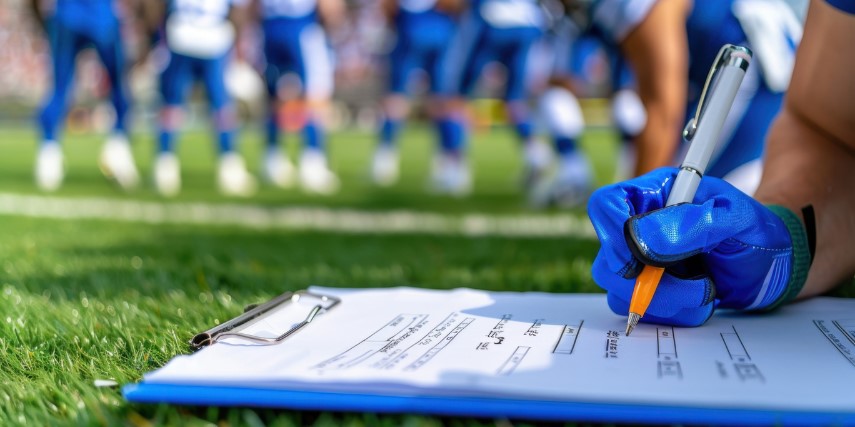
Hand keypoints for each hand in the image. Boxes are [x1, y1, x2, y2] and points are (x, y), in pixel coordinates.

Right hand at [587, 167, 808, 326]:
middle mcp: (639, 227)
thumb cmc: (757, 231)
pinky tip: (701, 301)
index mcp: (654, 195)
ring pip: (619, 290)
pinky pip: (640, 310)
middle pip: (608, 257)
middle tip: (694, 284)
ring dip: (664, 301)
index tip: (641, 258)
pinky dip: (673, 313)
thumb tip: (639, 237)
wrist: (774, 264)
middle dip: (648, 282)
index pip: (607, 205)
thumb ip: (689, 225)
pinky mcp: (650, 290)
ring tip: (706, 291)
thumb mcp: (735, 220)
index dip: (614, 233)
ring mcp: (642, 261)